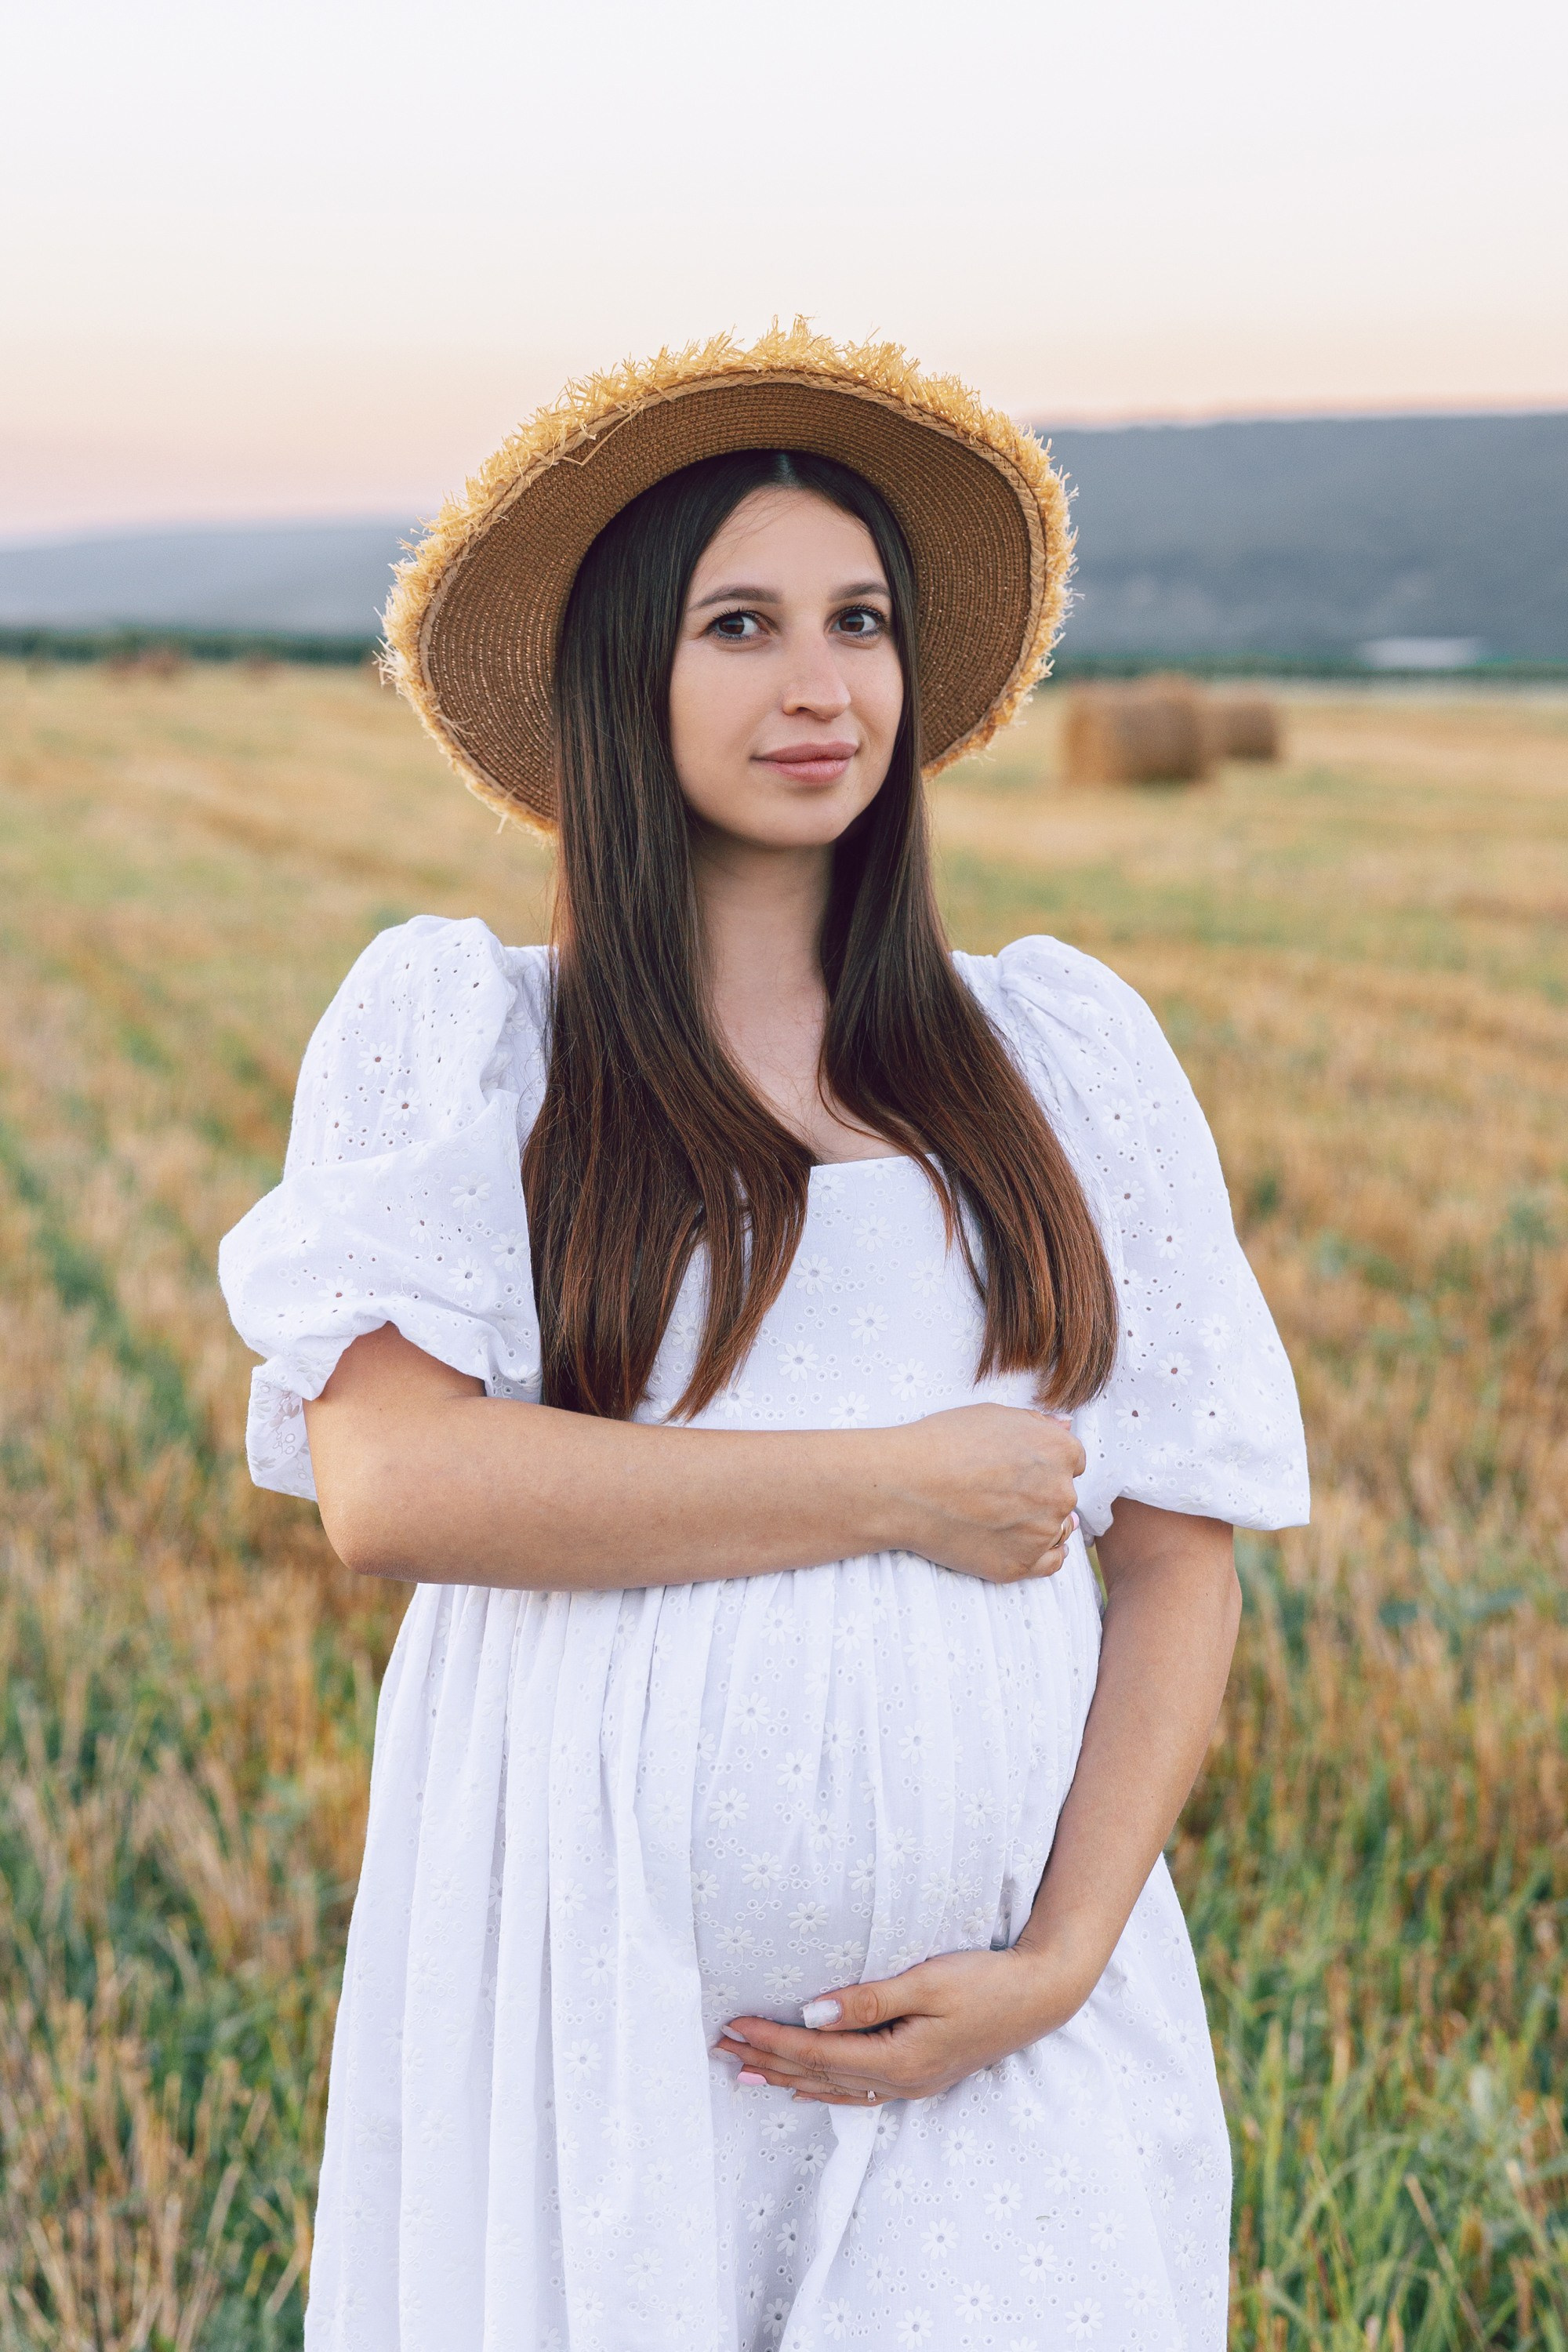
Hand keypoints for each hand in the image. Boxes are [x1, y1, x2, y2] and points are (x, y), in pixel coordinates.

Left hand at [715, 1941, 1097, 2106]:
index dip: (772, 2040)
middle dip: (767, 2060)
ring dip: (787, 2078)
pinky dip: (824, 2088)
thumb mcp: (927, 1982)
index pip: (817, 2054)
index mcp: (898, 2060)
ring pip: (834, 2088)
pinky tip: (807, 2087)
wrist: (1040, 1996)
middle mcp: (900, 2081)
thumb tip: (811, 2015)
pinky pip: (858, 2091)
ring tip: (746, 2073)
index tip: (734, 2024)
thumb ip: (867, 2001)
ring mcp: (911, 2084)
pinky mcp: (920, 2076)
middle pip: (818, 2075)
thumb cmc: (986, 1981)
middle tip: (721, 2048)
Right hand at [876, 1404, 1084, 1583]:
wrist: (905, 1486)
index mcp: (1059, 1452)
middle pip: (1064, 1495)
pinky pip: (1050, 1562)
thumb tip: (1064, 1426)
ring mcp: (1042, 1533)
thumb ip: (1036, 1423)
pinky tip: (1020, 1543)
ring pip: (1058, 1529)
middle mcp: (1060, 1493)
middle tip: (1001, 1490)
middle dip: (1041, 1493)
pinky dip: (1040, 1554)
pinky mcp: (1021, 1565)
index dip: (1044, 1463)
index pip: (1072, 1462)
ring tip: (1001, 1515)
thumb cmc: (942, 1442)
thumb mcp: (992, 1415)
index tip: (1018, 1467)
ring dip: (1039, 1523)